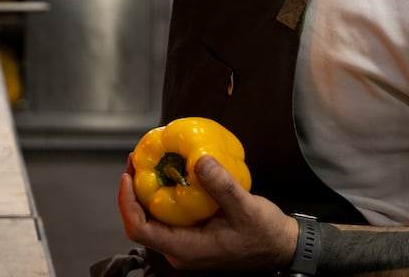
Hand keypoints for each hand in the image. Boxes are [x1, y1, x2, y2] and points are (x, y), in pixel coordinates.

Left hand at [117, 155, 297, 271]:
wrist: (281, 247)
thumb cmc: (264, 234)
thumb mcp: (245, 207)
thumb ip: (221, 185)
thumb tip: (200, 160)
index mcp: (185, 249)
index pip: (140, 229)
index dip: (127, 202)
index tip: (128, 176)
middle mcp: (179, 250)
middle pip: (141, 221)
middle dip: (133, 190)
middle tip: (136, 159)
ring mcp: (184, 243)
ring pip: (152, 217)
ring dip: (146, 190)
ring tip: (148, 161)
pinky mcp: (191, 235)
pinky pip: (167, 214)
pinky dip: (162, 193)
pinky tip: (169, 172)